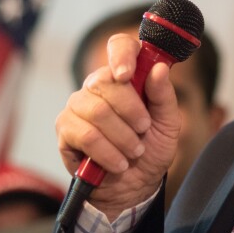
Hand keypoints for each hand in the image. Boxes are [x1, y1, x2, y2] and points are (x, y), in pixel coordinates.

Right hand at [55, 34, 181, 219]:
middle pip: (107, 82)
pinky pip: (84, 135)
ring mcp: (78, 106)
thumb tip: (158, 68)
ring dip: (122, 136)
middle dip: (132, 111)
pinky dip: (107, 152)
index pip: (119, 46)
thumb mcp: (168, 123)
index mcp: (125, 75)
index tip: (128, 74)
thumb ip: (164, 96)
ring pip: (97, 110)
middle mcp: (98, 85)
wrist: (135, 186)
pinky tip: (118, 163)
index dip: (123, 54)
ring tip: (134, 151)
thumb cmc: (151, 148)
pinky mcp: (65, 130)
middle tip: (144, 130)